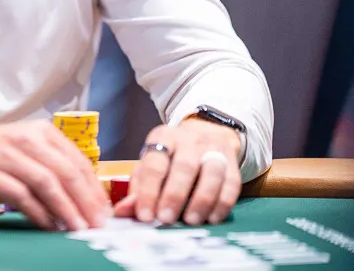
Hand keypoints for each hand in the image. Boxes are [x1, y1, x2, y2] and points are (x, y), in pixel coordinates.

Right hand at [0, 122, 110, 231]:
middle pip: (66, 172)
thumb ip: (49, 164)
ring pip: (47, 183)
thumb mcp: (22, 149)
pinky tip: (48, 225)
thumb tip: (82, 195)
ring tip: (77, 228)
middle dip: (86, 201)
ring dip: (66, 209)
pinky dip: (38, 213)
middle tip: (97, 223)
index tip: (104, 210)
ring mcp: (6, 155)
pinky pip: (21, 195)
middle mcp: (25, 139)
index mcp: (39, 131)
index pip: (77, 160)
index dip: (94, 188)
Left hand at [114, 118, 240, 226]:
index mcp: (163, 137)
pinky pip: (231, 183)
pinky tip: (212, 219)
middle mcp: (190, 140)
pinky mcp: (231, 161)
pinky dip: (222, 203)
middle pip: (184, 166)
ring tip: (190, 221)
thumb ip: (138, 189)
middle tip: (166, 219)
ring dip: (202, 199)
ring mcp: (213, 149)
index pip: (155, 163)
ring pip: (212, 172)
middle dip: (175, 195)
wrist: (206, 133)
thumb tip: (122, 212)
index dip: (149, 191)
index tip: (145, 216)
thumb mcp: (151, 165)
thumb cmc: (171, 157)